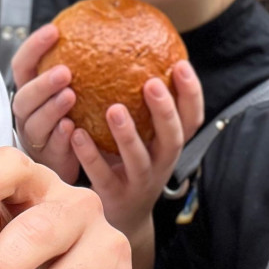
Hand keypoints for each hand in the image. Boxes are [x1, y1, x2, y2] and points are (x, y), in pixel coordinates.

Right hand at [10, 23, 79, 182]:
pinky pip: (51, 148)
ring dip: (51, 108)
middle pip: (24, 96)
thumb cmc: (75, 115)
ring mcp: (36, 138)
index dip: (34, 47)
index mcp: (31, 91)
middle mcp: (27, 113)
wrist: (74, 160)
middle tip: (65, 71)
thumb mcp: (74, 87)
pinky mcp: (48, 160)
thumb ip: (82, 65)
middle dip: (43, 83)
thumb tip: (113, 27)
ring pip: (35, 123)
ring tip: (70, 96)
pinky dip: (60, 137)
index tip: (55, 30)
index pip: (23, 64)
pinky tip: (72, 127)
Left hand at [71, 60, 202, 243]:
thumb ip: (141, 104)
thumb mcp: (145, 136)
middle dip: (165, 112)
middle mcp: (162, 164)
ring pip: (139, 160)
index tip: (181, 65)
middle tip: (152, 84)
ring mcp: (139, 183)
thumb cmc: (129, 162)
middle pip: (173, 139)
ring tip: (113, 109)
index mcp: (170, 144)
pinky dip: (90, 155)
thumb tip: (132, 50)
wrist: (122, 218)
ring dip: (128, 135)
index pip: (192, 118)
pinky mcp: (114, 198)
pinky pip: (102, 176)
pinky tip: (76, 133)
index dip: (191, 94)